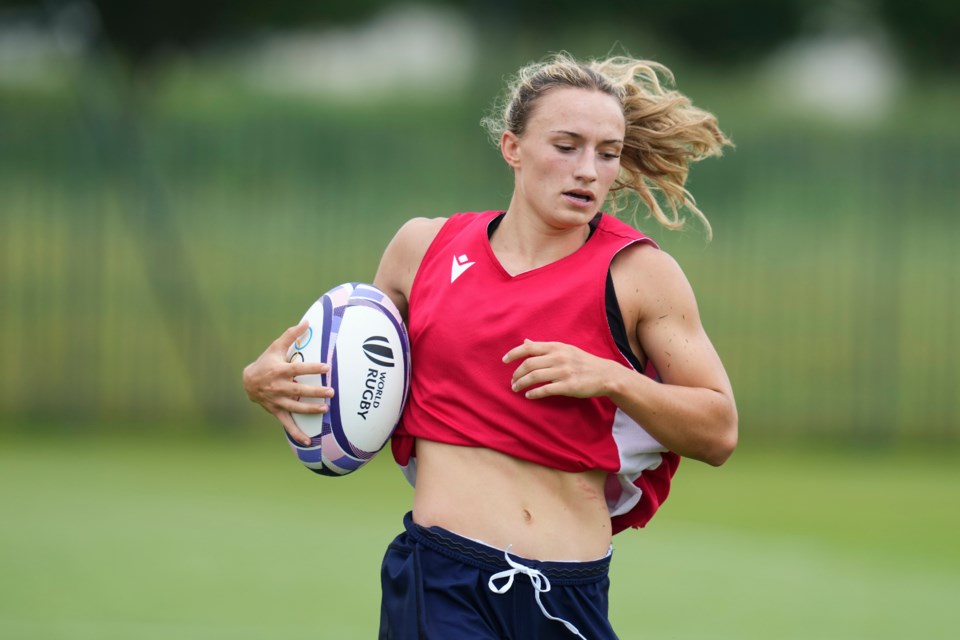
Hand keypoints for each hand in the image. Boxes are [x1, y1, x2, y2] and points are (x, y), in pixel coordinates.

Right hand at [242, 320, 333, 445]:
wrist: (248, 382)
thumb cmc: (266, 361)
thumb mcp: (276, 347)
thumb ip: (291, 335)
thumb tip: (307, 321)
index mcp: (280, 370)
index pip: (298, 369)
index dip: (312, 367)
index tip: (326, 366)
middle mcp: (278, 387)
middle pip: (300, 390)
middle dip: (316, 391)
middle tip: (331, 391)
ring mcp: (277, 401)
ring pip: (296, 407)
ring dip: (311, 409)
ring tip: (325, 409)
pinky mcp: (277, 411)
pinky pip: (287, 424)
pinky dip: (297, 434)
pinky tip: (309, 442)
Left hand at [502, 339, 620, 399]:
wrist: (604, 374)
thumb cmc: (582, 361)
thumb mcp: (564, 349)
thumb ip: (544, 347)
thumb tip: (525, 342)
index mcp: (556, 347)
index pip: (529, 348)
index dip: (513, 353)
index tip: (504, 360)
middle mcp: (558, 357)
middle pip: (529, 364)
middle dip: (516, 373)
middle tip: (512, 381)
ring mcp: (563, 371)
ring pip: (535, 377)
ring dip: (521, 383)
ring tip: (516, 388)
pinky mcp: (568, 386)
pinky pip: (546, 389)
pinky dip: (534, 393)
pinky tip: (528, 395)